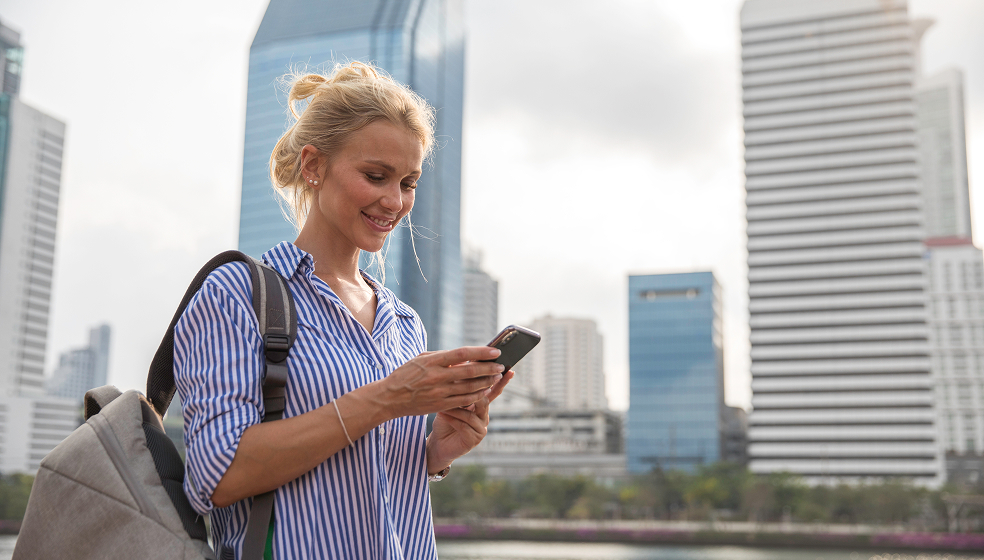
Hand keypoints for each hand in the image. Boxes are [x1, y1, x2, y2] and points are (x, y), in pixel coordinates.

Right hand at [371, 346, 504, 419]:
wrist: (390, 398)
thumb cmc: (406, 374)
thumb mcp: (422, 359)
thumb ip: (443, 357)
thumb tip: (465, 356)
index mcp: (433, 361)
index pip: (462, 354)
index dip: (481, 353)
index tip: (495, 351)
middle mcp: (437, 377)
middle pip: (470, 372)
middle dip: (489, 369)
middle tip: (500, 366)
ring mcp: (439, 392)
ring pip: (470, 388)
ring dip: (486, 383)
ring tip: (496, 378)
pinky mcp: (440, 405)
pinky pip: (463, 400)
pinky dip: (476, 395)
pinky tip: (484, 391)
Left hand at [426, 370, 513, 473]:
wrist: (438, 444)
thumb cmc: (445, 420)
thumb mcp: (451, 401)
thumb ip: (458, 388)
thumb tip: (458, 364)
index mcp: (482, 406)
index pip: (493, 391)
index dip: (502, 381)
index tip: (509, 369)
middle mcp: (484, 417)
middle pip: (485, 400)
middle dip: (474, 391)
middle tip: (462, 381)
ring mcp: (481, 429)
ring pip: (472, 414)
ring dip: (456, 407)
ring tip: (443, 403)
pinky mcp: (474, 440)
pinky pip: (464, 425)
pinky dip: (452, 419)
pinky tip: (443, 414)